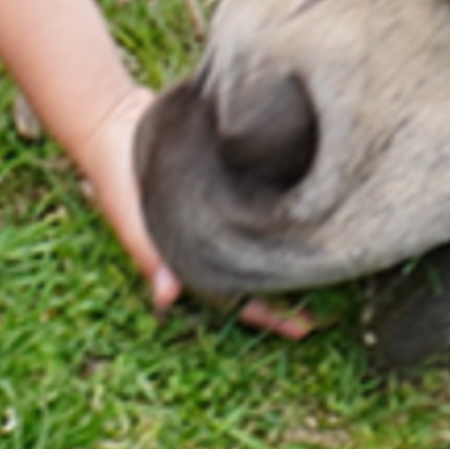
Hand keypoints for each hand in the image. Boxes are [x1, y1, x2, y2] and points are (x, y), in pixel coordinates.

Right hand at [78, 83, 319, 340]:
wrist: (114, 119)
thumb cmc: (118, 178)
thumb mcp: (131, 218)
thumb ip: (150, 255)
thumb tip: (168, 297)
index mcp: (189, 255)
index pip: (234, 295)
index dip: (268, 314)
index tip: (304, 328)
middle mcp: (210, 235)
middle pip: (257, 271)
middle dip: (292, 289)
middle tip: (335, 300)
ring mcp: (221, 207)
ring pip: (263, 238)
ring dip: (293, 249)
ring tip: (335, 256)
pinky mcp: (232, 174)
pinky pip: (263, 196)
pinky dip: (284, 206)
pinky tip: (315, 202)